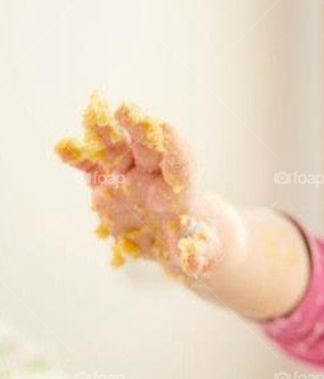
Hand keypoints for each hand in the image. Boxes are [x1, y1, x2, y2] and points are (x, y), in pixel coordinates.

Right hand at [57, 93, 238, 278]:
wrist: (177, 239)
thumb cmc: (199, 240)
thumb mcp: (205, 250)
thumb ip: (198, 255)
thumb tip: (194, 268)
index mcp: (181, 188)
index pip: (180, 164)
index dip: (174, 148)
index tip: (166, 130)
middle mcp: (153, 175)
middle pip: (146, 148)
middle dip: (137, 129)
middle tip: (126, 110)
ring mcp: (127, 176)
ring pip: (115, 151)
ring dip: (103, 133)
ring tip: (92, 115)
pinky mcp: (106, 183)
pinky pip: (91, 168)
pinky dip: (79, 159)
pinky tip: (64, 148)